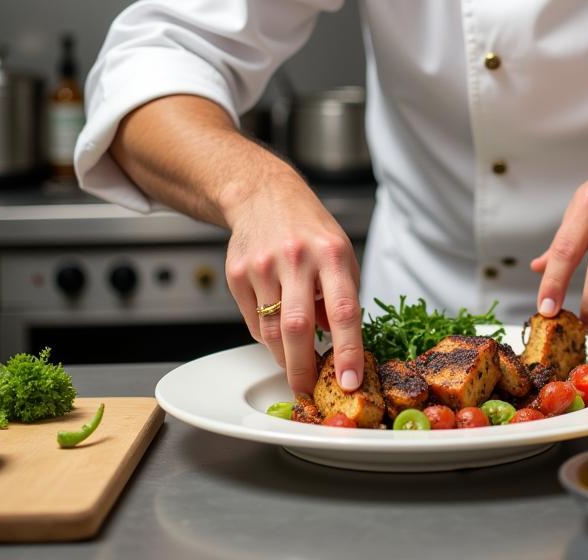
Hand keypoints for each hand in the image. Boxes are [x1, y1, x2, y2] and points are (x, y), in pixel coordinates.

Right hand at [223, 171, 363, 395]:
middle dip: (303, 369)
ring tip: (295, 364)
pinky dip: (266, 335)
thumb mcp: (340, 253)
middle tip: (309, 392)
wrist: (263, 195)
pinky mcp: (238, 274)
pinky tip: (276, 329)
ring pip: (271, 331)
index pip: (344, 310)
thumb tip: (337, 343)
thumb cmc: (309, 228)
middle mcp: (297, 258)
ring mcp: (264, 266)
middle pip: (297, 328)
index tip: (349, 381)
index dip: (348, 350)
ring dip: (283, 357)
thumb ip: (342, 296)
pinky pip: (253, 321)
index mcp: (332, 254)